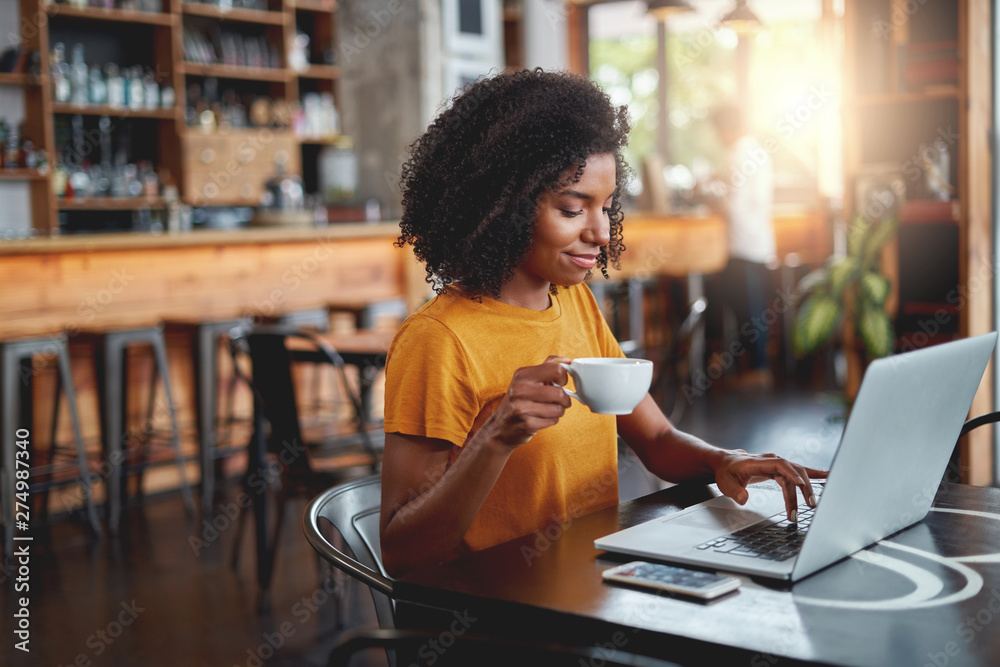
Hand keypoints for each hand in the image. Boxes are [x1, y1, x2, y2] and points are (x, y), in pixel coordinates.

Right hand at [482, 355, 571, 447]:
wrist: (501, 425)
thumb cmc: (520, 399)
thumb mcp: (529, 378)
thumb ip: (548, 366)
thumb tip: (566, 361)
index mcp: (523, 374)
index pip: (556, 370)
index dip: (564, 377)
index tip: (560, 383)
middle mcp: (520, 389)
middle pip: (559, 393)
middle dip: (564, 399)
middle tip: (560, 400)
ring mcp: (522, 407)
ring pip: (558, 409)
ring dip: (558, 411)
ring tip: (549, 409)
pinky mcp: (527, 424)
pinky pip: (553, 421)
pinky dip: (551, 420)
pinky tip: (541, 418)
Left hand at [713, 449, 827, 521]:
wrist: (726, 463)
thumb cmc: (727, 472)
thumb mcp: (726, 483)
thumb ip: (735, 491)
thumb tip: (744, 499)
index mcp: (759, 461)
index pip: (780, 465)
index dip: (791, 473)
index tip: (800, 484)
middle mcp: (772, 460)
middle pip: (793, 470)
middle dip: (803, 488)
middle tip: (808, 505)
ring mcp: (778, 464)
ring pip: (798, 473)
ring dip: (807, 488)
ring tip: (815, 502)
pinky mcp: (781, 470)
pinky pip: (798, 472)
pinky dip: (813, 475)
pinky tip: (827, 477)